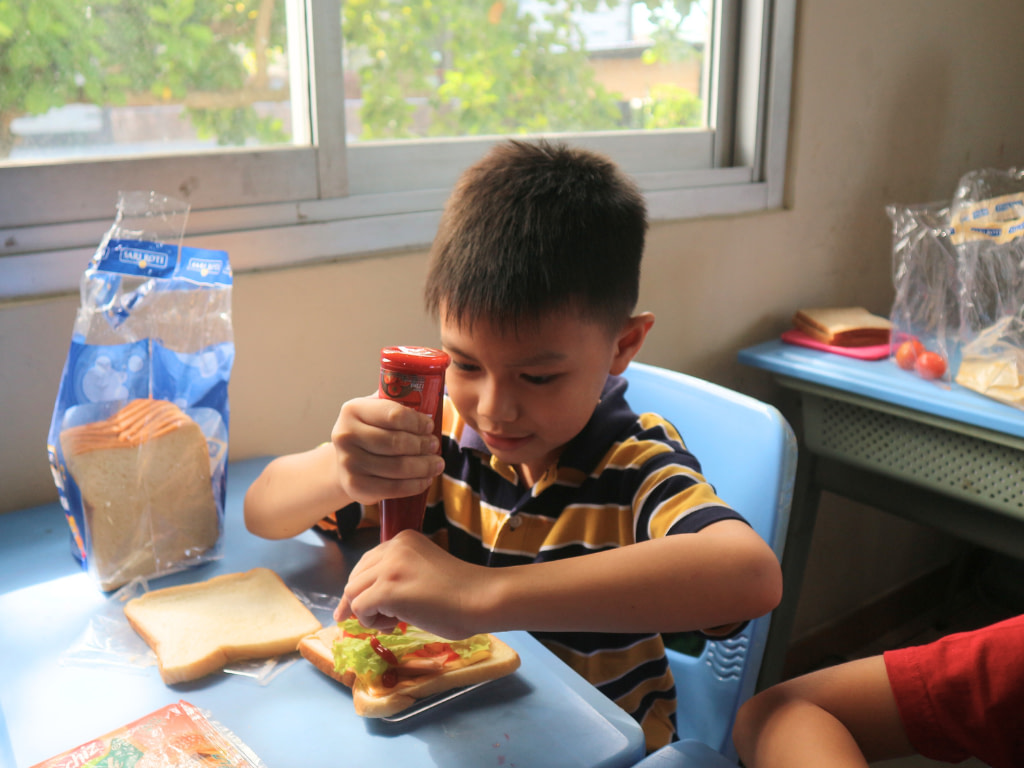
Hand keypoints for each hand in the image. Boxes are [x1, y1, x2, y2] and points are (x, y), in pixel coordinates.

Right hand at [331, 394, 444, 505]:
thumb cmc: (370, 431)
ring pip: (398, 467)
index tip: (430, 426)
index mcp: (353, 410)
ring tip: (436, 464)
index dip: (417, 422)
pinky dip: (415, 485)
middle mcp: (346, 435)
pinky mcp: (355, 486)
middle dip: (422, 445)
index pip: (394, 415)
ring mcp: (348, 462)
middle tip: (435, 446)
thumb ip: (398, 402)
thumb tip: (432, 397)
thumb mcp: (377, 411)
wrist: (346, 460)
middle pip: (396, 442)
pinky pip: (393, 487)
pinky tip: (425, 480)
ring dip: (424, 466)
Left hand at [334, 530, 490, 639]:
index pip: (368, 562)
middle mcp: (393, 546)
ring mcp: (389, 567)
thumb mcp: (424, 570)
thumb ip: (400, 574)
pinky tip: (393, 624)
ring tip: (392, 622)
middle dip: (360, 601)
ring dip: (367, 613)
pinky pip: (360, 608)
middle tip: (379, 621)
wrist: (481, 598)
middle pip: (356, 577)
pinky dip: (370, 621)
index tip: (363, 607)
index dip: (364, 587)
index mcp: (404, 538)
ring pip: (353, 592)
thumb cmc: (462, 592)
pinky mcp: (388, 589)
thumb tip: (368, 599)